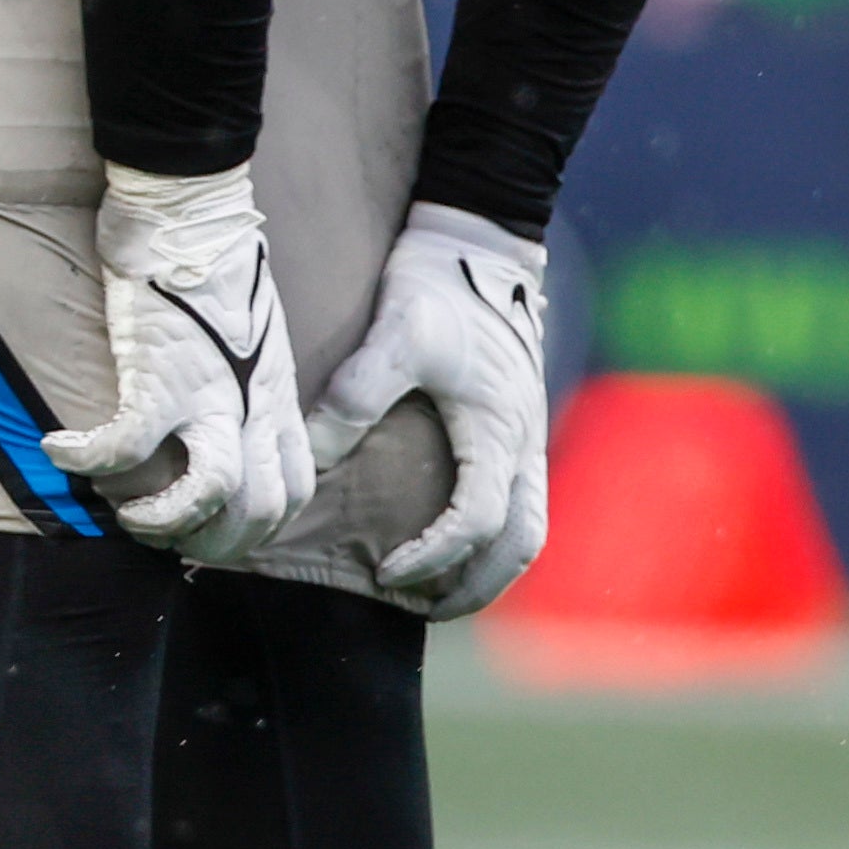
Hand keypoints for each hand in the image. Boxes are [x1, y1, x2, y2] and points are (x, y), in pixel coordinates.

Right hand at [47, 165, 313, 558]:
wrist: (192, 211)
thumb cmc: (215, 268)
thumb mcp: (257, 340)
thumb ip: (249, 386)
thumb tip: (222, 420)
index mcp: (277, 400)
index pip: (293, 495)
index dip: (251, 530)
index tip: (207, 524)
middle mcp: (255, 406)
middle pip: (261, 513)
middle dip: (210, 545)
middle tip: (161, 531)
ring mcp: (211, 393)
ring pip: (213, 495)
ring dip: (161, 521)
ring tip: (122, 512)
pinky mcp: (159, 373)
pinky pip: (124, 447)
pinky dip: (85, 459)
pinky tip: (57, 447)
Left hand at [309, 203, 553, 616]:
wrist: (481, 243)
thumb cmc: (440, 287)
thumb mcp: (395, 335)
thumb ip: (355, 396)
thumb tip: (317, 458)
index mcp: (497, 428)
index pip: (476, 521)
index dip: (433, 557)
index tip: (385, 572)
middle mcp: (523, 440)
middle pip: (520, 543)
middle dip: (474, 585)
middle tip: (419, 606)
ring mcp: (528, 435)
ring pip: (530, 527)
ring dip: (492, 567)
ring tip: (439, 589)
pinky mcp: (520, 425)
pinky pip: (524, 502)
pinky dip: (497, 537)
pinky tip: (454, 538)